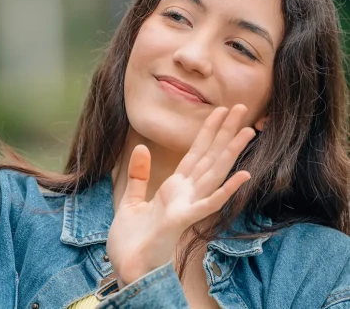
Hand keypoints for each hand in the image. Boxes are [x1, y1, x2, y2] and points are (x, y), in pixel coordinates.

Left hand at [106, 105, 254, 287]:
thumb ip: (138, 174)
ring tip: (248, 131)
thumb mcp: (131, 199)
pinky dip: (225, 190)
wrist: (126, 267)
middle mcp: (185, 194)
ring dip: (231, 153)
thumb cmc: (132, 239)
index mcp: (174, 188)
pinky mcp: (182, 220)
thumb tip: (141, 146)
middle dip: (225, 132)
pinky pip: (208, 204)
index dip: (207, 131)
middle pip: (209, 157)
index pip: (195, 153)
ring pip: (213, 174)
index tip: (220, 110)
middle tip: (243, 108)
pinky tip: (242, 175)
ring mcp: (187, 206)